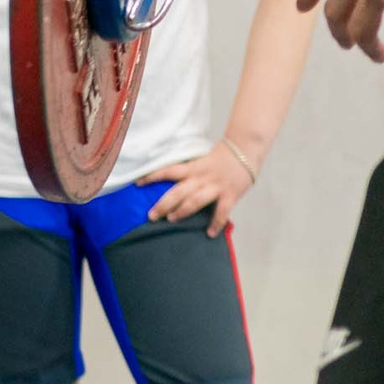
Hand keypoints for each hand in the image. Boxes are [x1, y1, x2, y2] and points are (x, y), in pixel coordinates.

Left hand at [139, 143, 256, 236]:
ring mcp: (216, 186)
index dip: (152, 177)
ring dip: (182, 211)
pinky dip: (216, 223)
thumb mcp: (200, 161)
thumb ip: (188, 172)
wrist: (246, 149)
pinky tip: (209, 233)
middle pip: (178, 191)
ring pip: (195, 200)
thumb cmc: (221, 157)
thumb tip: (170, 183)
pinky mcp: (230, 195)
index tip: (138, 185)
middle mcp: (201, 177)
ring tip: (171, 220)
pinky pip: (222, 212)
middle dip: (163, 204)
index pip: (168, 171)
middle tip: (151, 216)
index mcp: (193, 168)